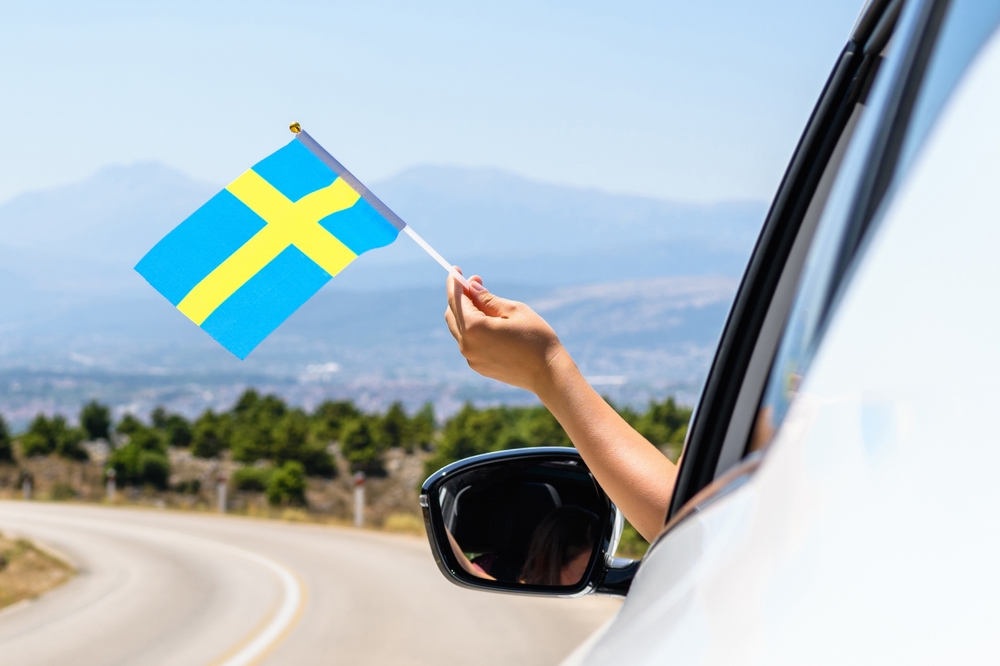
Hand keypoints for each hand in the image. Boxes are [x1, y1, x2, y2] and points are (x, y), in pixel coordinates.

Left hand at [445, 272, 564, 394]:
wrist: (548, 374)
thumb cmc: (535, 338)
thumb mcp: (514, 310)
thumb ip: (488, 298)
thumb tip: (471, 287)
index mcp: (474, 328)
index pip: (455, 300)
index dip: (454, 283)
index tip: (455, 270)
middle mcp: (467, 345)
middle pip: (452, 314)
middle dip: (461, 297)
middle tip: (477, 284)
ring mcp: (471, 358)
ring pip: (459, 329)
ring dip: (467, 313)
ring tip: (489, 304)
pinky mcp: (478, 366)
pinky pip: (468, 342)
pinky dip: (473, 328)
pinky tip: (491, 323)